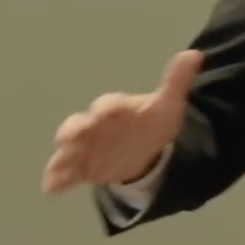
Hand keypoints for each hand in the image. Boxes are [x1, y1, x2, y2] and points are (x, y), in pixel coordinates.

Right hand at [41, 50, 201, 194]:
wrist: (145, 148)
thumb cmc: (153, 121)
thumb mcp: (168, 104)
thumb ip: (177, 81)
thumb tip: (194, 55)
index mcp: (115, 107)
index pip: (108, 105)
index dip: (107, 108)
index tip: (106, 113)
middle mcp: (94, 124)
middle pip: (79, 124)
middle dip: (74, 129)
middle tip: (71, 136)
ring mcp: (85, 146)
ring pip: (67, 149)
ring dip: (62, 157)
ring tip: (59, 166)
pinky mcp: (81, 167)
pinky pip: (65, 173)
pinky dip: (56, 179)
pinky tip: (50, 189)